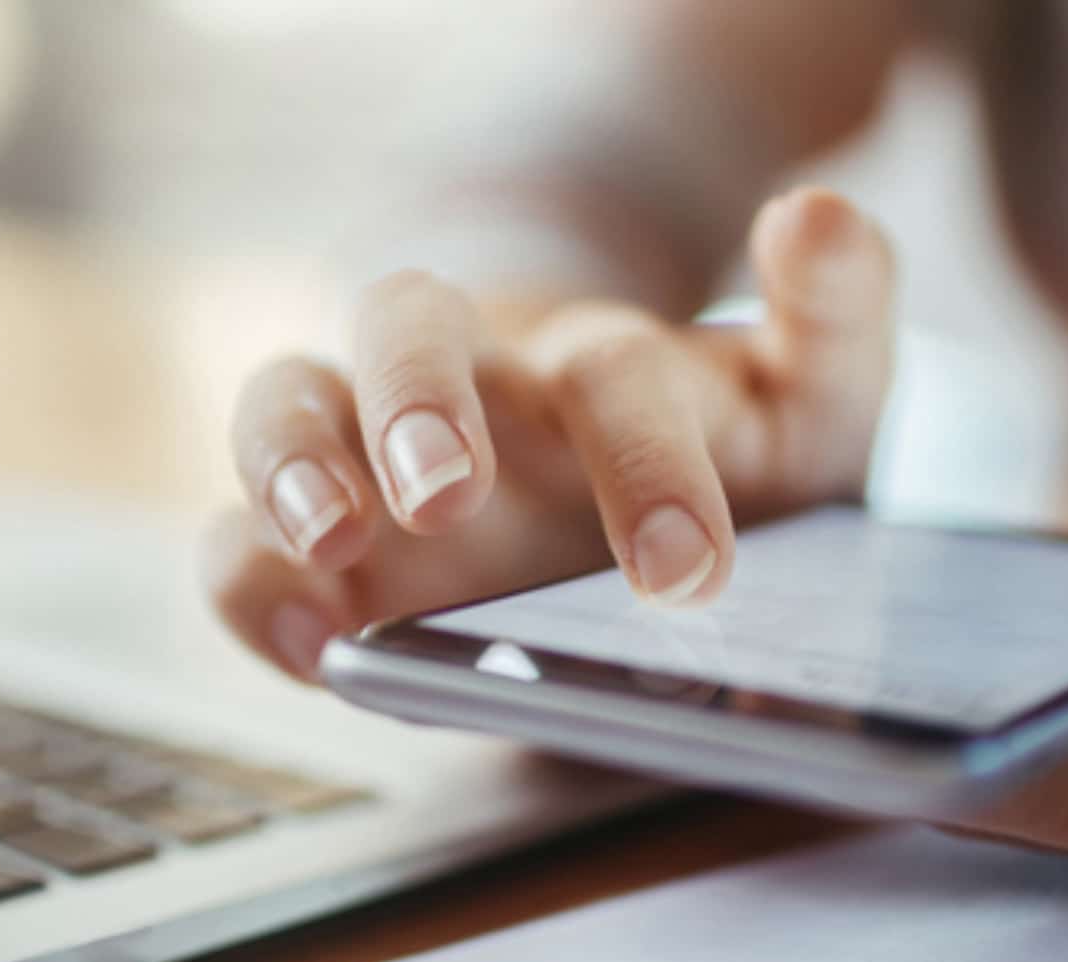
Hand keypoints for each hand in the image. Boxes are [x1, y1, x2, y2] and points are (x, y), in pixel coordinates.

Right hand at [204, 188, 895, 680]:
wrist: (608, 505)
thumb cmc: (705, 454)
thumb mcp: (805, 405)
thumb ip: (833, 319)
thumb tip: (817, 210)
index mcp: (593, 361)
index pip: (608, 376)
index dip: (643, 466)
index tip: (684, 575)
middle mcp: (468, 386)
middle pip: (404, 328)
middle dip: (418, 402)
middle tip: (448, 493)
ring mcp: (368, 457)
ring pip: (285, 401)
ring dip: (291, 461)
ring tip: (330, 540)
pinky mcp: (308, 547)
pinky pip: (235, 542)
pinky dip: (249, 585)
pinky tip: (308, 644)